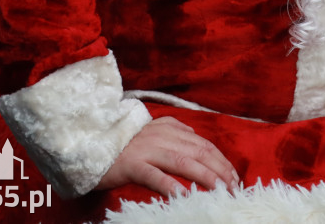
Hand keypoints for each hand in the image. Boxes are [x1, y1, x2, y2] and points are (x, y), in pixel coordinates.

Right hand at [96, 116, 239, 196]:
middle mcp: (162, 136)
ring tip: (221, 190)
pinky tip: (185, 196)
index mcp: (169, 128)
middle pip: (200, 152)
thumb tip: (196, 140)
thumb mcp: (153, 132)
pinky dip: (172, 186)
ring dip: (206, 177)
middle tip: (234, 187)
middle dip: (221, 170)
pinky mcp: (132, 165)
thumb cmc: (124, 144)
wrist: (90, 142)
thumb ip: (175, 134)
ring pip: (184, 162)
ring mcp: (147, 149)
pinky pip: (155, 176)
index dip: (222, 161)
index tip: (235, 177)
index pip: (204, 144)